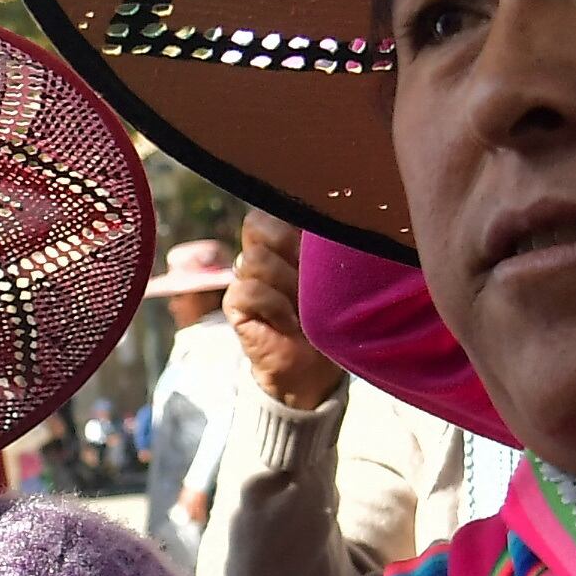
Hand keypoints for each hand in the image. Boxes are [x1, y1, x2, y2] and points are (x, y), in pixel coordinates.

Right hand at [224, 215, 340, 411]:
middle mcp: (261, 253)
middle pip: (257, 223)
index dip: (295, 224)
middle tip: (313, 279)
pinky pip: (248, 290)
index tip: (321, 250)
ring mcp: (245, 278)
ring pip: (255, 259)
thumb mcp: (335, 276)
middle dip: (290, 249)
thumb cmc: (333, 318)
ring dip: (287, 284)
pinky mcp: (236, 305)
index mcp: (285, 239)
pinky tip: (291, 324)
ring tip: (305, 307)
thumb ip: (327, 245)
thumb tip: (338, 218)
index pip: (275, 206)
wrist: (316, 369)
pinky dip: (275, 307)